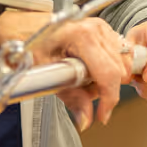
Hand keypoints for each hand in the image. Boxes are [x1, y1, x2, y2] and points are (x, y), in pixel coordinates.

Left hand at [17, 15, 133, 130]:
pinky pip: (118, 57)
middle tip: (83, 92)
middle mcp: (96, 29)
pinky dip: (107, 69)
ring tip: (83, 78)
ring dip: (106, 79)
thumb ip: (71, 98)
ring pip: (122, 65)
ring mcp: (102, 28)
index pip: (109, 74)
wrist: (25, 27)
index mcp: (82, 36)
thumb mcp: (47, 73)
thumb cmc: (30, 42)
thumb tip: (86, 118)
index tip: (103, 114)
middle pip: (119, 71)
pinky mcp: (104, 30)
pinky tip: (89, 69)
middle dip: (104, 89)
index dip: (109, 99)